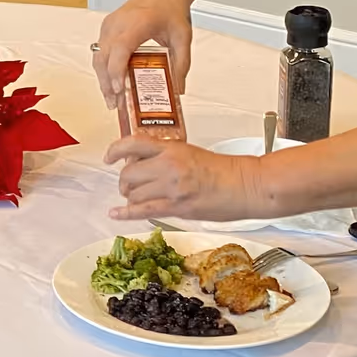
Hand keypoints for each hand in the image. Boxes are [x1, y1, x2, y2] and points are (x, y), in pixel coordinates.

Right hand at [94, 0, 194, 109]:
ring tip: (112, 100)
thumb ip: (181, 64)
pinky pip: (99, 52)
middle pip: (104, 57)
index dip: (117, 71)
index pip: (120, 49)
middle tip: (116, 104)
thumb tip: (178, 89)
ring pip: (98, 57)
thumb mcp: (182, 38)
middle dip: (108, 83)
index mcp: (137, 23)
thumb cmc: (170, 9)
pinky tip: (112, 84)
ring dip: (103, 80)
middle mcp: (118, 23)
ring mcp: (109, 26)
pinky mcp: (106, 29)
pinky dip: (104, 70)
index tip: (120, 89)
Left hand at [105, 138, 262, 221]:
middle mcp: (168, 165)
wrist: (247, 185)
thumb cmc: (226, 170)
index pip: (133, 143)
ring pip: (133, 194)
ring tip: (138, 199)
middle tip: (130, 186)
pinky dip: (125, 213)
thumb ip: (167, 157)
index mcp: (172, 148)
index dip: (115, 150)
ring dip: (131, 198)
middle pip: (128, 174)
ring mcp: (171, 187)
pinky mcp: (176, 207)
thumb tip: (145, 166)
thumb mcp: (191, 153)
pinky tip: (116, 214)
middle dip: (125, 182)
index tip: (109, 157)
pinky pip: (142, 211)